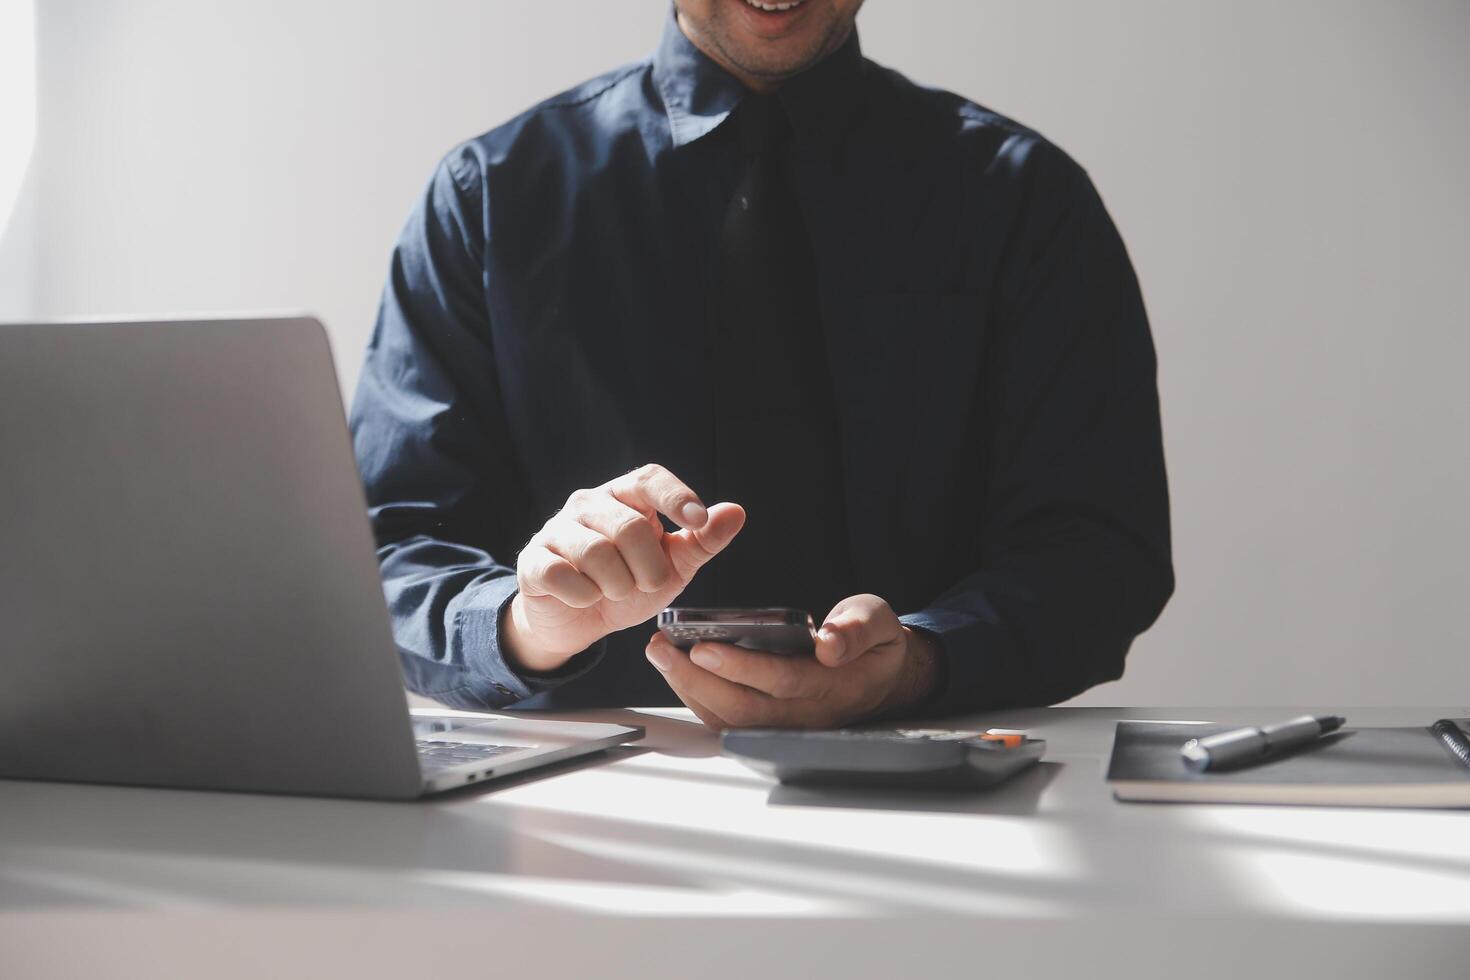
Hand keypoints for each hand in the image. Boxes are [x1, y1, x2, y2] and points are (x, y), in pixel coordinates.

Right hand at [504, 464, 745, 672]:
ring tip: (616, 592)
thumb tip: (736, 512)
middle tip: (648, 584)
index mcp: (626, 497)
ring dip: (617, 585)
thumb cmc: (628, 583)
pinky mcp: (534, 560)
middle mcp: (589, 503)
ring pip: (596, 552)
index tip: (697, 520)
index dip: (675, 496)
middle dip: (648, 568)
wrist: (578, 621)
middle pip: (629, 526)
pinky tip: (587, 598)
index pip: (650, 479)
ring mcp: (557, 529)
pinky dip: (584, 595)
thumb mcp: (673, 566)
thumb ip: (702, 541)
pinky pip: (561, 574)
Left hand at [644, 593, 941, 728]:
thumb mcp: (878, 622)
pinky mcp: (768, 728)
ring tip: (661, 654)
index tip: (705, 647)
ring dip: (689, 689)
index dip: (742, 667)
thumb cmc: (873, 645)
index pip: (783, 681)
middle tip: (662, 649)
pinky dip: (697, 698)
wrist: (882, 680)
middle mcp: (806, 715)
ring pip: (729, 720)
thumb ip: (857, 628)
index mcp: (834, 686)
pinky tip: (675, 670)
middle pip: (743, 709)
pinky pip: (727, 722)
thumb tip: (830, 642)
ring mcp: (785, 727)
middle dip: (697, 680)